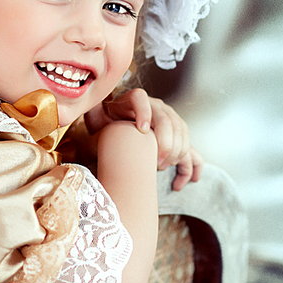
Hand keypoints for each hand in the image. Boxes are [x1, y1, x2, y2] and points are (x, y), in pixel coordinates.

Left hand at [84, 89, 203, 190]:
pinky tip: (179, 184)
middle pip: (166, 118)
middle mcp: (155, 106)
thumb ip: (93, 112)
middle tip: (155, 161)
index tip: (143, 130)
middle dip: (164, 141)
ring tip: (161, 167)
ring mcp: (170, 120)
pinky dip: (190, 168)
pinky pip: (191, 152)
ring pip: (182, 131)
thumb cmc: (106, 127)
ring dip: (176, 151)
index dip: (144, 112)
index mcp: (133, 99)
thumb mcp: (96, 118)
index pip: (140, 98)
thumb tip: (91, 105)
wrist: (118, 134)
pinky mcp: (177, 139)